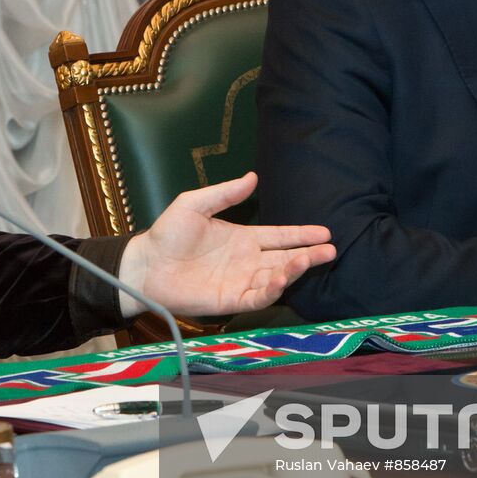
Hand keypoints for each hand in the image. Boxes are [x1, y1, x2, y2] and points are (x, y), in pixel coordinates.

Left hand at [118, 172, 334, 317]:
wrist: (145, 264)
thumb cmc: (167, 234)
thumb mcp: (195, 204)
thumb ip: (225, 193)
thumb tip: (253, 177)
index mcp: (243, 238)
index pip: (279, 236)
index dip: (301, 235)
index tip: (325, 232)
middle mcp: (247, 261)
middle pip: (285, 258)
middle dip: (309, 255)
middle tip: (330, 250)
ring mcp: (240, 281)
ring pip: (276, 278)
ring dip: (294, 270)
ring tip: (310, 259)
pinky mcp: (230, 300)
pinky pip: (257, 298)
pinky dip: (272, 290)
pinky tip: (281, 278)